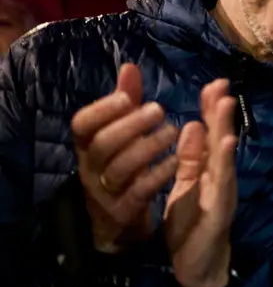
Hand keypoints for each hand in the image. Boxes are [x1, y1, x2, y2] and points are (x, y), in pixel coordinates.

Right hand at [70, 63, 179, 252]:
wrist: (117, 220)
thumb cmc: (123, 165)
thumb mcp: (122, 134)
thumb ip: (126, 103)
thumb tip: (130, 66)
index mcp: (87, 146)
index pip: (81, 124)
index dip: (102, 109)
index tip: (128, 96)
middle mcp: (90, 168)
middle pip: (102, 145)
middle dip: (130, 125)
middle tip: (160, 110)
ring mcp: (105, 192)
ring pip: (119, 168)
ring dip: (147, 147)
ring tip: (173, 131)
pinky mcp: (123, 212)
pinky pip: (138, 192)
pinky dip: (158, 174)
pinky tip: (176, 160)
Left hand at [164, 79, 238, 286]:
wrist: (197, 266)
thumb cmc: (191, 225)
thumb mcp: (185, 186)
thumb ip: (189, 159)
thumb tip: (192, 125)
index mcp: (208, 171)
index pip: (210, 135)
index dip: (211, 111)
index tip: (212, 84)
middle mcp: (220, 177)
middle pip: (221, 140)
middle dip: (221, 112)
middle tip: (221, 85)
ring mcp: (223, 192)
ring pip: (225, 157)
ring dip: (226, 129)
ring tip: (224, 105)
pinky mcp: (220, 209)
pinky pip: (223, 183)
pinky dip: (225, 163)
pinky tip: (227, 144)